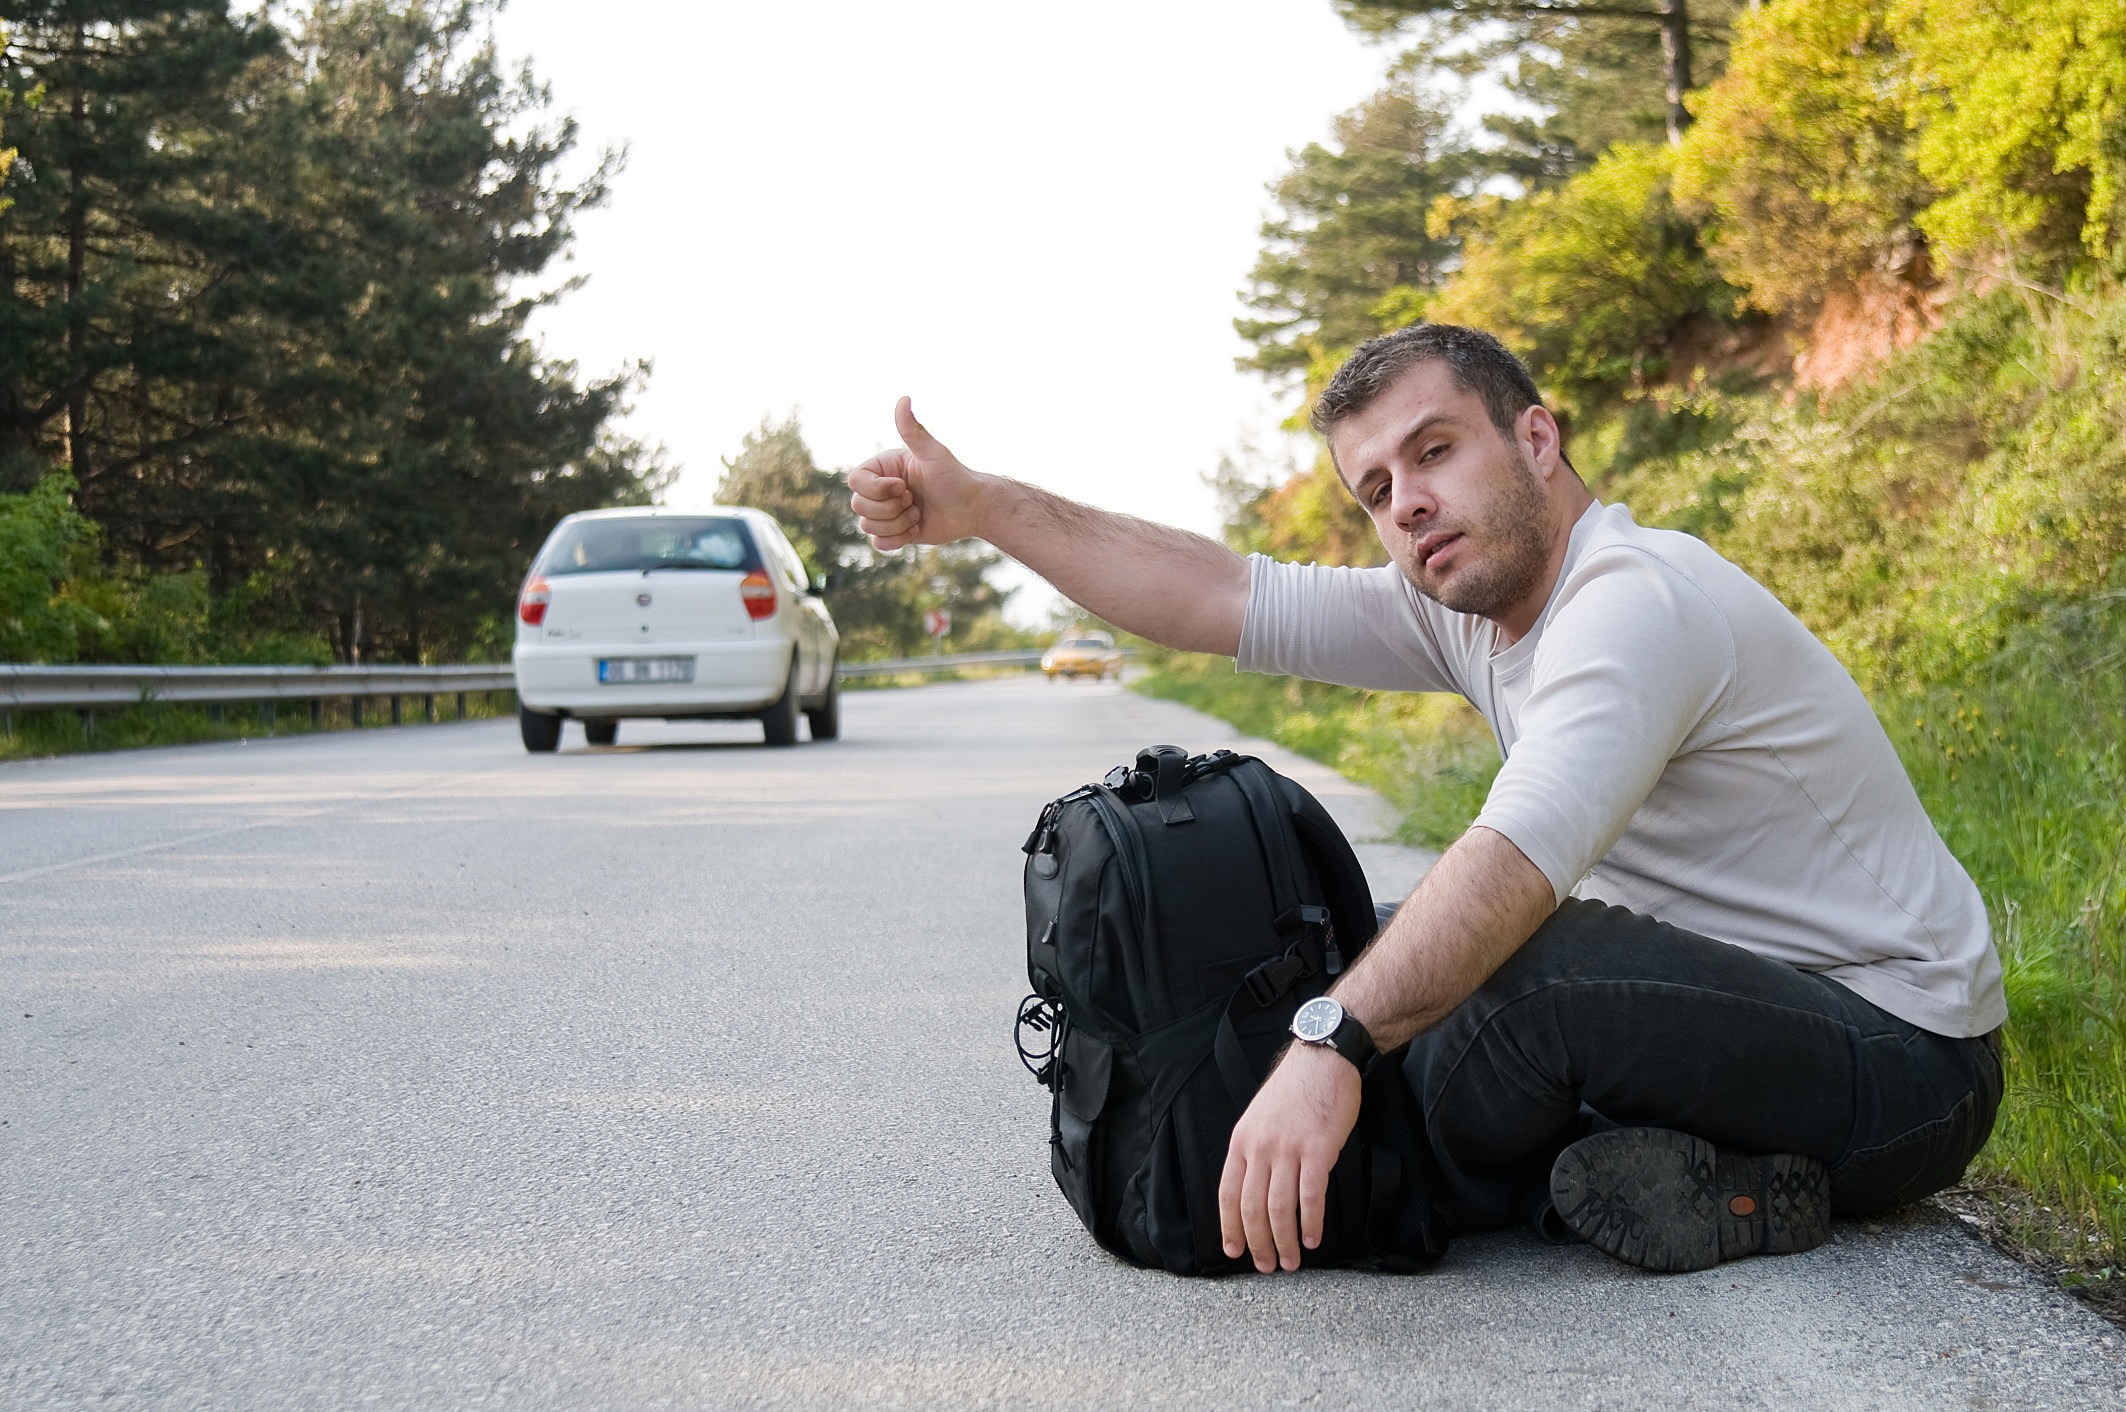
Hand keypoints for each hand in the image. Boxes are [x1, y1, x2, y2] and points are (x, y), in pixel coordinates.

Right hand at [848, 397, 986, 550]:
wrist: (972, 508)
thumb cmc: (955, 478)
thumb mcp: (934, 453)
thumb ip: (914, 430)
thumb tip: (904, 399)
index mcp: (882, 468)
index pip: (855, 481)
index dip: (877, 489)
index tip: (904, 486)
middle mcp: (880, 489)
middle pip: (858, 506)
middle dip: (890, 509)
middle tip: (914, 500)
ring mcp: (886, 511)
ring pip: (867, 526)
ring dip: (897, 524)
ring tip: (918, 513)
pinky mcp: (893, 532)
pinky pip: (878, 544)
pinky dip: (898, 540)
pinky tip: (916, 528)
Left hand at [1217, 1041, 1361, 1272]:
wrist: (1323, 1059)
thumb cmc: (1294, 1089)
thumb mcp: (1259, 1116)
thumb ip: (1253, 1150)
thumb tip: (1253, 1188)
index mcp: (1241, 1140)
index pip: (1228, 1193)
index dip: (1229, 1227)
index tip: (1234, 1251)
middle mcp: (1260, 1147)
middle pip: (1252, 1207)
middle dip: (1258, 1243)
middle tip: (1266, 1266)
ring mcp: (1288, 1149)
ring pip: (1279, 1208)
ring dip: (1284, 1241)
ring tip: (1290, 1261)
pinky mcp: (1318, 1150)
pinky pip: (1310, 1195)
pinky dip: (1311, 1222)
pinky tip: (1312, 1239)